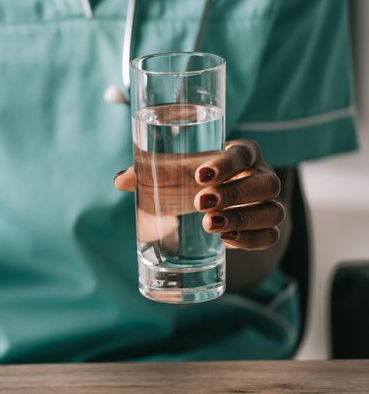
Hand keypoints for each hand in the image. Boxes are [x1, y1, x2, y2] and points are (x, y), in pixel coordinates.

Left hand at [114, 139, 284, 249]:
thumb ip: (147, 172)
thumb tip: (120, 181)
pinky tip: (227, 240)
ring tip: (209, 225)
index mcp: (242, 154)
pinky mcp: (266, 228)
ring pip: (273, 211)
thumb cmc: (191, 179)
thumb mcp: (172, 171)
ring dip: (243, 219)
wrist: (215, 202)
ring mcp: (267, 203)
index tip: (200, 175)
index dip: (226, 163)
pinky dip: (252, 240)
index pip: (244, 153)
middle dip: (234, 195)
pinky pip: (271, 236)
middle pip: (266, 184)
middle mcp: (261, 176)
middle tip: (199, 204)